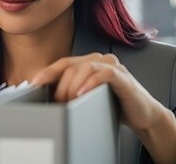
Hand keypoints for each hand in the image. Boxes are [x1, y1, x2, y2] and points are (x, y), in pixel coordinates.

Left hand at [30, 53, 168, 130]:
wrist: (143, 114)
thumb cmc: (115, 105)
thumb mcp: (89, 96)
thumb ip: (72, 91)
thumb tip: (46, 95)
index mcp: (89, 62)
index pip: (63, 63)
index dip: (47, 72)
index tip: (33, 84)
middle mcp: (100, 59)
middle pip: (71, 66)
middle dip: (60, 86)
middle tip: (58, 104)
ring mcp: (112, 66)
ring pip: (84, 68)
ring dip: (72, 86)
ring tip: (69, 102)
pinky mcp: (123, 77)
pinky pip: (103, 74)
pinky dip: (90, 83)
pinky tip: (82, 93)